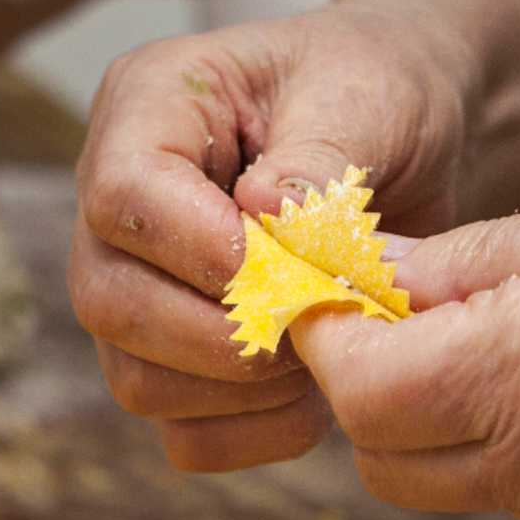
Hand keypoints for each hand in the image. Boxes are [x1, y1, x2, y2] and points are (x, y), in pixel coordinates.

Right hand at [68, 5, 481, 474]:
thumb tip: (264, 216)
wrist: (413, 134)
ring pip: (135, 377)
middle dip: (219, 334)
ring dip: (239, 390)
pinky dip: (252, 431)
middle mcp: (120, 201)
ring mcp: (139, 283)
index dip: (198, 248)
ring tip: (327, 355)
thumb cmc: (379, 88)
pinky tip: (316, 395)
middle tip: (316, 324)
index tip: (289, 267)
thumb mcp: (366, 95)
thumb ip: (318, 159)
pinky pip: (183, 430)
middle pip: (107, 298)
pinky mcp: (175, 354)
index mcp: (148, 106)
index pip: (122, 194)